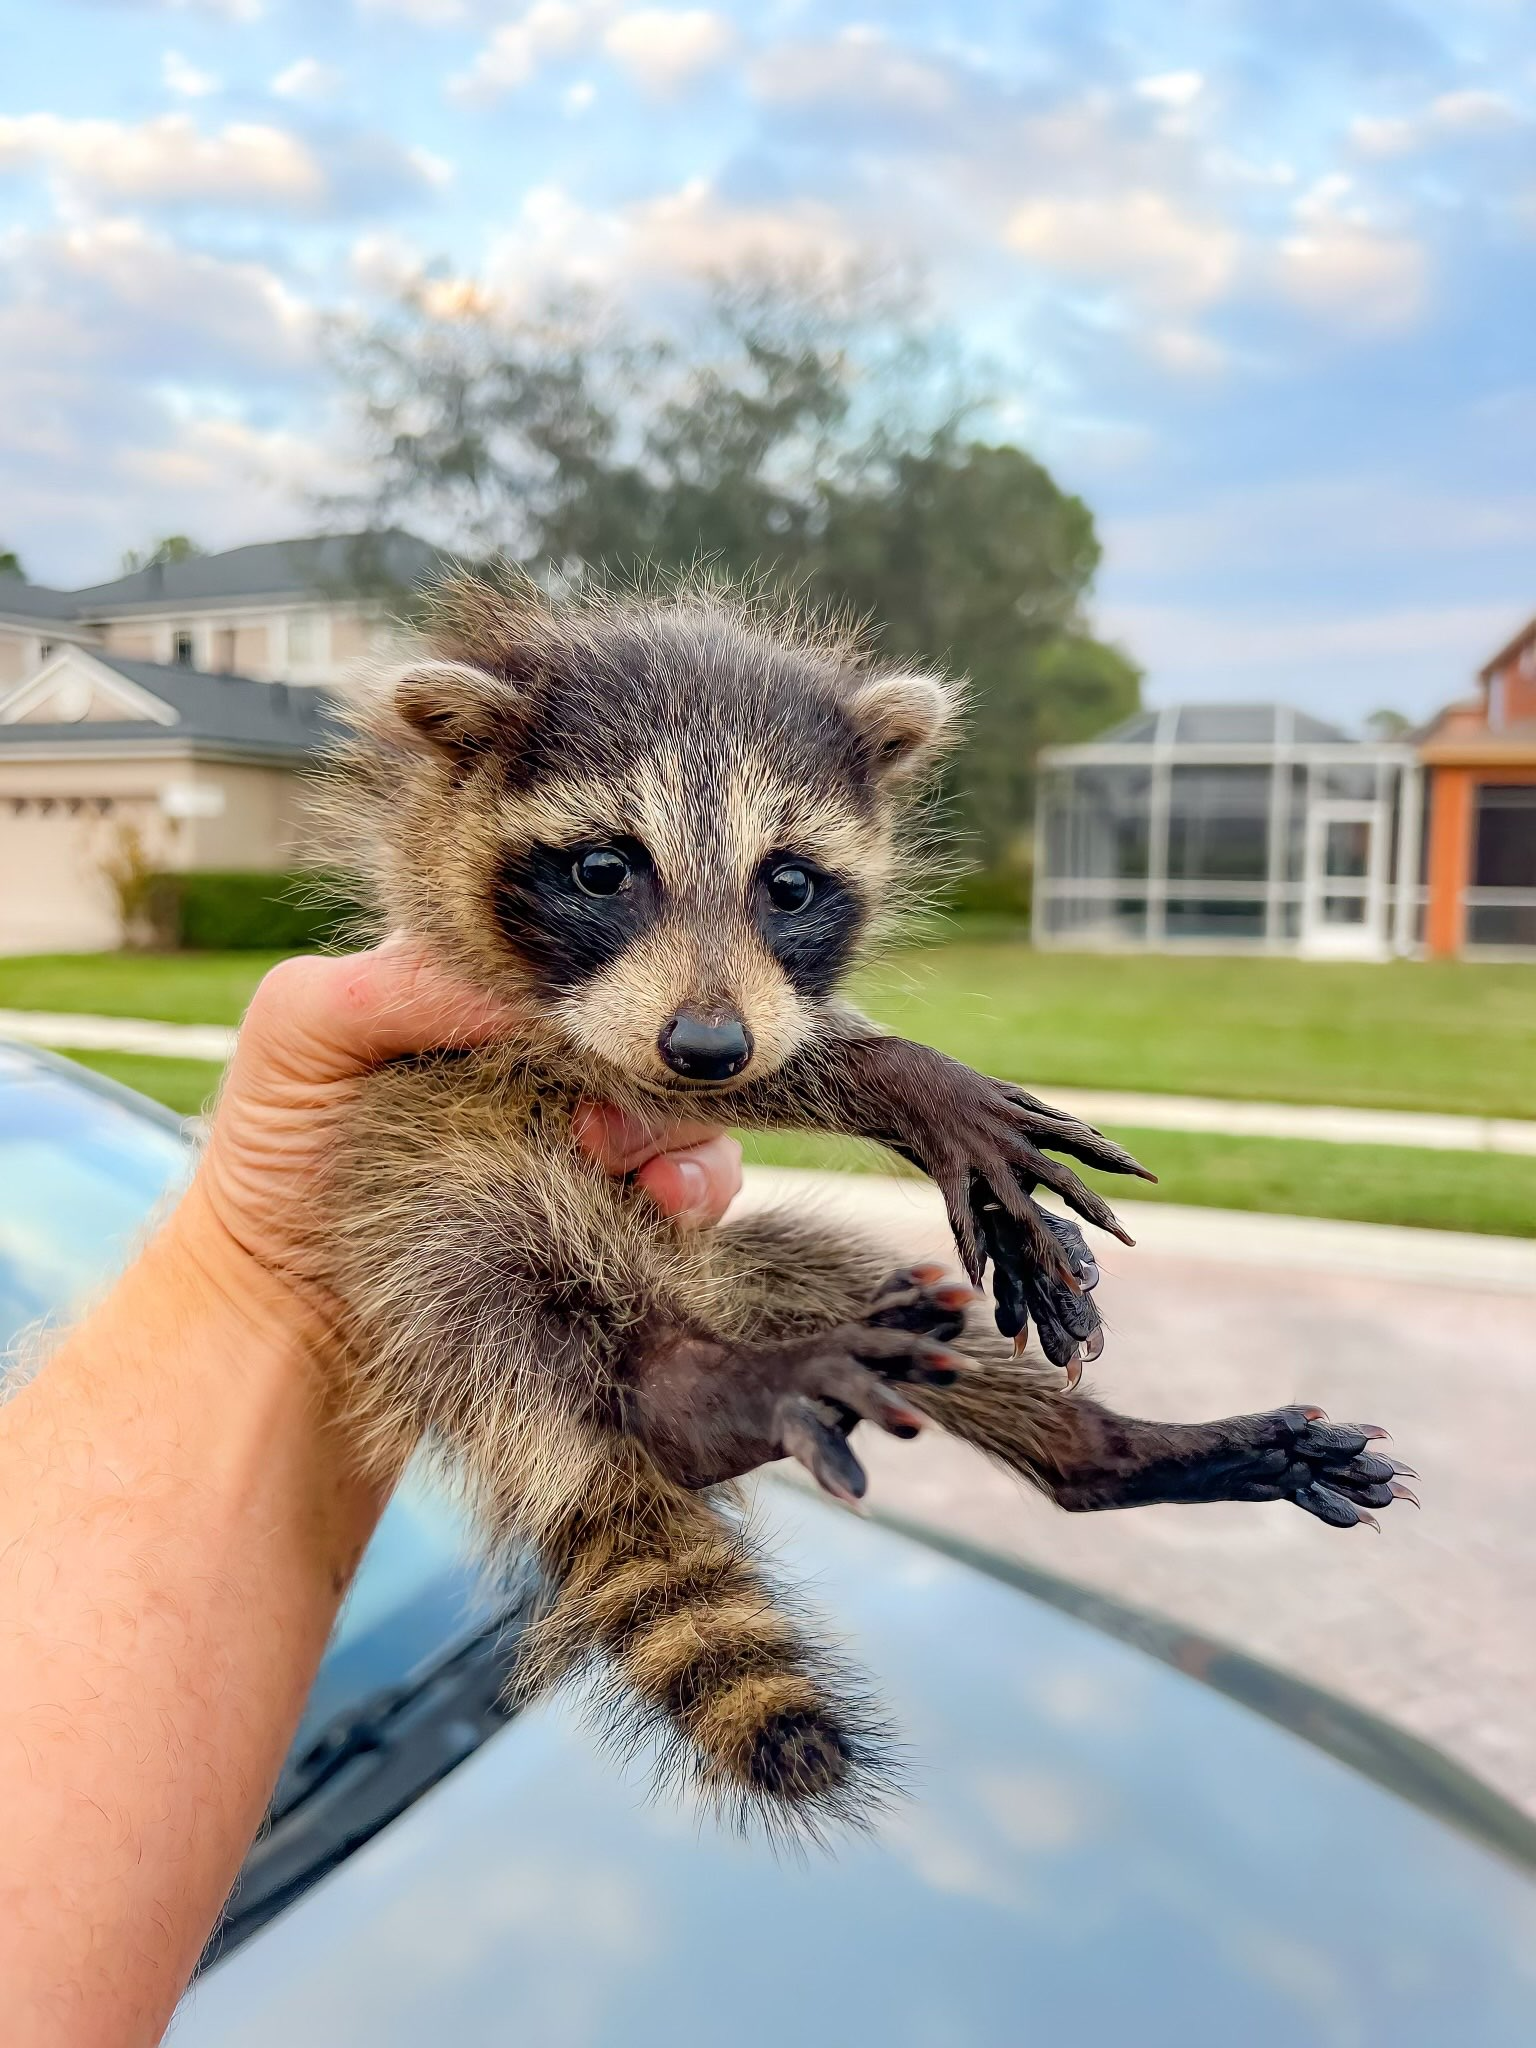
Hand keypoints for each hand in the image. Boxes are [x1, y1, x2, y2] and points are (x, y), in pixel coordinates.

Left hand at [196, 939, 740, 1313]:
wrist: (287, 1314)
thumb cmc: (275, 1153)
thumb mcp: (304, 1027)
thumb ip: (403, 978)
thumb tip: (534, 991)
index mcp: (485, 989)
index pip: (578, 946)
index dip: (599, 965)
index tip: (584, 1010)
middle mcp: (553, 1054)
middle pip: (648, 1020)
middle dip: (642, 1054)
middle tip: (589, 1115)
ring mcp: (597, 1133)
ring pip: (690, 1098)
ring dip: (676, 1125)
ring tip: (614, 1162)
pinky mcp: (624, 1213)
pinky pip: (702, 1185)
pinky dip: (699, 1188)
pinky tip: (662, 1204)